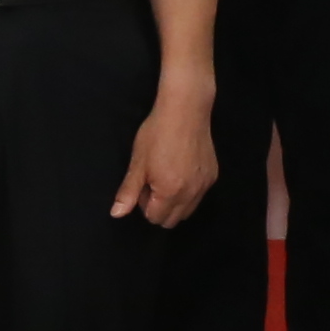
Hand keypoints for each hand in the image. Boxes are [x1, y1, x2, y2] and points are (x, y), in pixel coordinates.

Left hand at [118, 88, 220, 226]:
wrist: (186, 110)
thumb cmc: (157, 134)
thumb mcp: (138, 162)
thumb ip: (128, 192)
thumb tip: (116, 214)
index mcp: (170, 193)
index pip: (155, 218)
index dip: (145, 204)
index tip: (144, 183)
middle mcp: (191, 194)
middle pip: (173, 220)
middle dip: (160, 208)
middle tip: (154, 182)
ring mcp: (204, 185)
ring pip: (188, 210)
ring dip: (175, 202)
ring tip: (168, 175)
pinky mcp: (213, 175)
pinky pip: (199, 195)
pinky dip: (189, 191)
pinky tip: (183, 168)